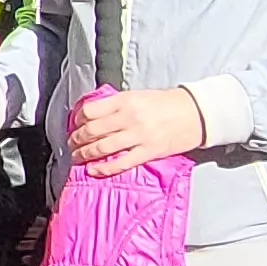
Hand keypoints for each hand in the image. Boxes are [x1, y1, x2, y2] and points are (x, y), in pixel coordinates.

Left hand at [68, 87, 206, 178]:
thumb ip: (117, 104)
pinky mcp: (148, 152)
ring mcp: (139, 136)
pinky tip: (93, 170)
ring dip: (85, 154)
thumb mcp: (138, 95)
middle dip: (77, 139)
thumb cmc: (166, 103)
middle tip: (71, 144)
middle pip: (93, 130)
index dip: (77, 120)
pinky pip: (122, 163)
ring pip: (103, 147)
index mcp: (125, 100)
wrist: (195, 113)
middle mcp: (129, 117)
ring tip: (77, 157)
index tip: (74, 125)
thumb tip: (94, 113)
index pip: (91, 111)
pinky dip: (104, 168)